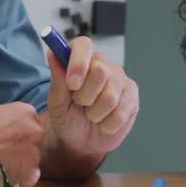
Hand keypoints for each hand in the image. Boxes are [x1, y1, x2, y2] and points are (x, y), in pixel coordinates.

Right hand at [0, 102, 44, 186]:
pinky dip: (21, 178)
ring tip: (1, 165)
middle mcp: (35, 132)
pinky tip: (6, 176)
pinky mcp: (28, 175)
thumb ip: (9, 118)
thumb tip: (13, 128)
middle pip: (33, 139)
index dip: (18, 130)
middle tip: (3, 151)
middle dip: (22, 144)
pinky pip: (30, 177)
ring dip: (21, 162)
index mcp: (26, 113)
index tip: (8, 137)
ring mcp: (34, 154)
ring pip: (32, 158)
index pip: (30, 121)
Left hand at [45, 36, 138, 158]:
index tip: (72, 84)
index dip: (79, 62)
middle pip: (100, 70)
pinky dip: (109, 123)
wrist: (83, 142)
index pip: (83, 44)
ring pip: (111, 95)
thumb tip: (53, 53)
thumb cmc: (68, 119)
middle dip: (86, 96)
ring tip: (91, 115)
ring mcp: (119, 79)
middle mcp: (101, 65)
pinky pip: (122, 109)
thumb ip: (57, 79)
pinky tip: (104, 122)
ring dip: (96, 113)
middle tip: (80, 104)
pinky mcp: (132, 94)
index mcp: (80, 60)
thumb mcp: (57, 104)